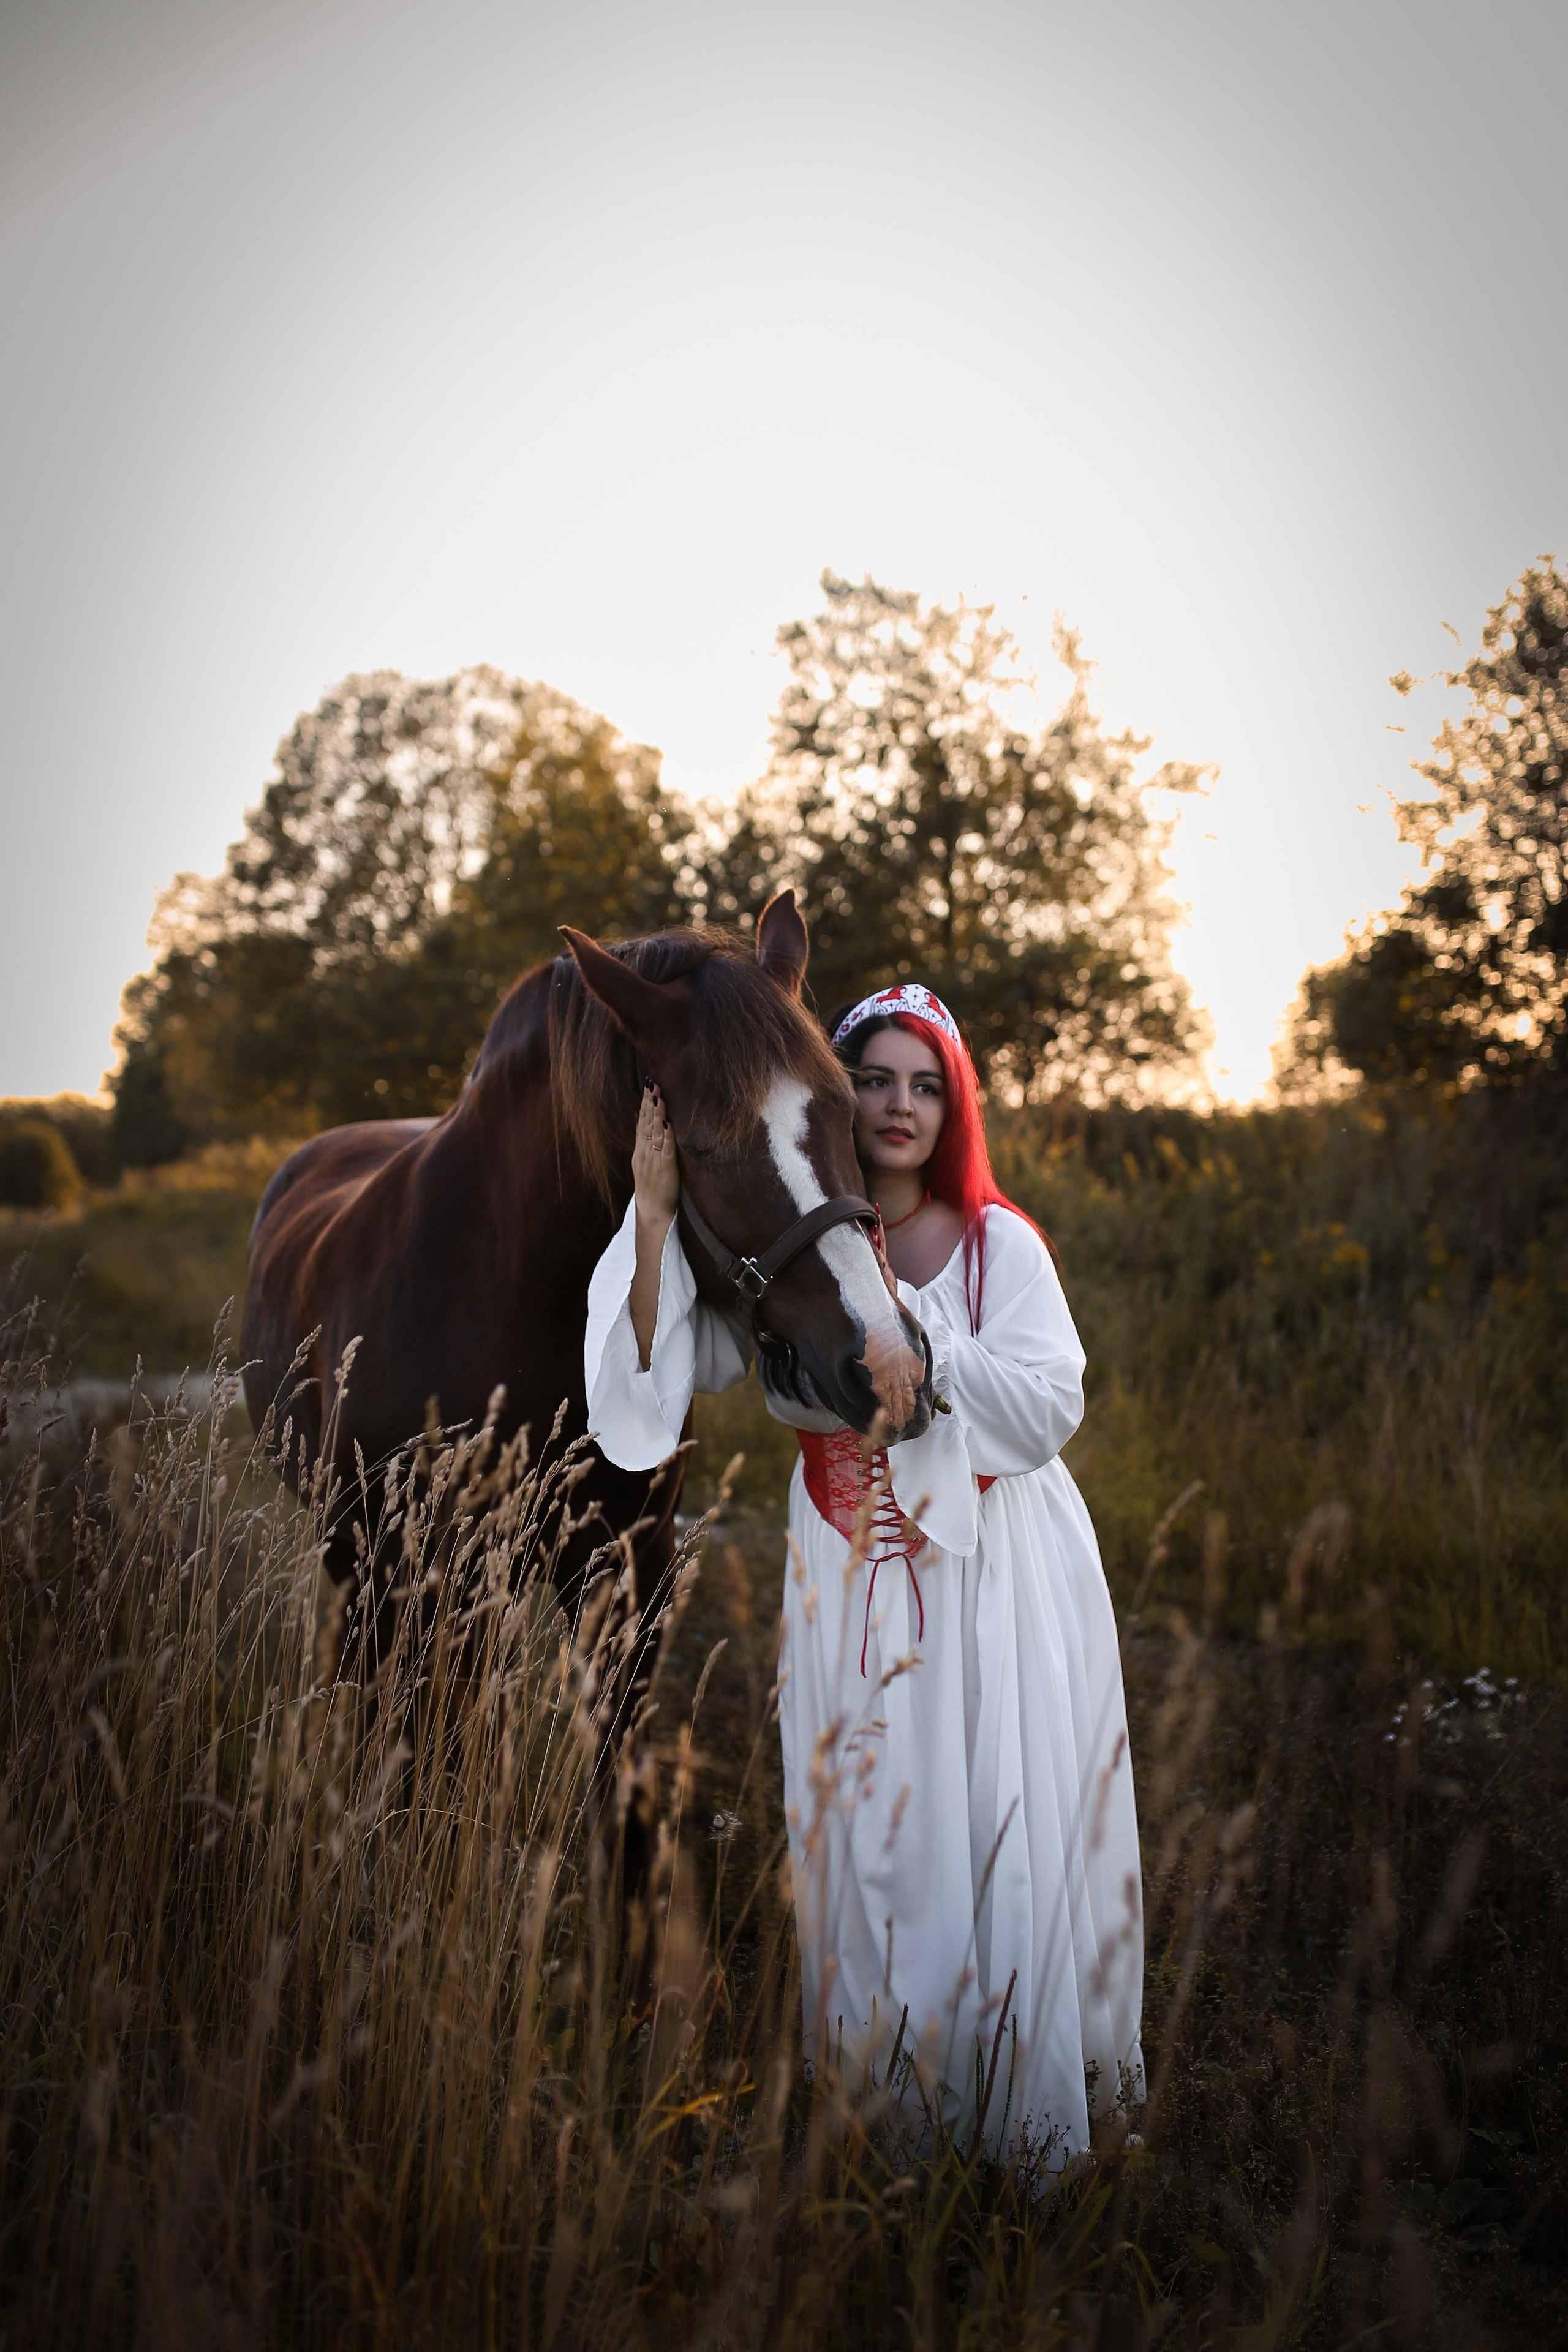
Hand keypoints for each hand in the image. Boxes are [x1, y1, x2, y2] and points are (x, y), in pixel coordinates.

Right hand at [632, 1083, 679, 1222]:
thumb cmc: (653, 1186)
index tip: (648, 1085)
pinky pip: (666, 1150)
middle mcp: (644, 1153)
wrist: (653, 1212)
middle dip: (649, 1103)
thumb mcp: (645, 1161)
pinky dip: (667, 1137)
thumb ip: (646, 1142)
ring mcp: (653, 1161)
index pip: (641, 1122)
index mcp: (640, 1150)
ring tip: (658, 1097)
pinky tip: (668, 1124)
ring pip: (654, 1134)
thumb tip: (645, 1120)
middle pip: (646, 1123)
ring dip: (657, 1115)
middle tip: (652, 1083)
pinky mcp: (665, 1170)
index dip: (644, 1103)